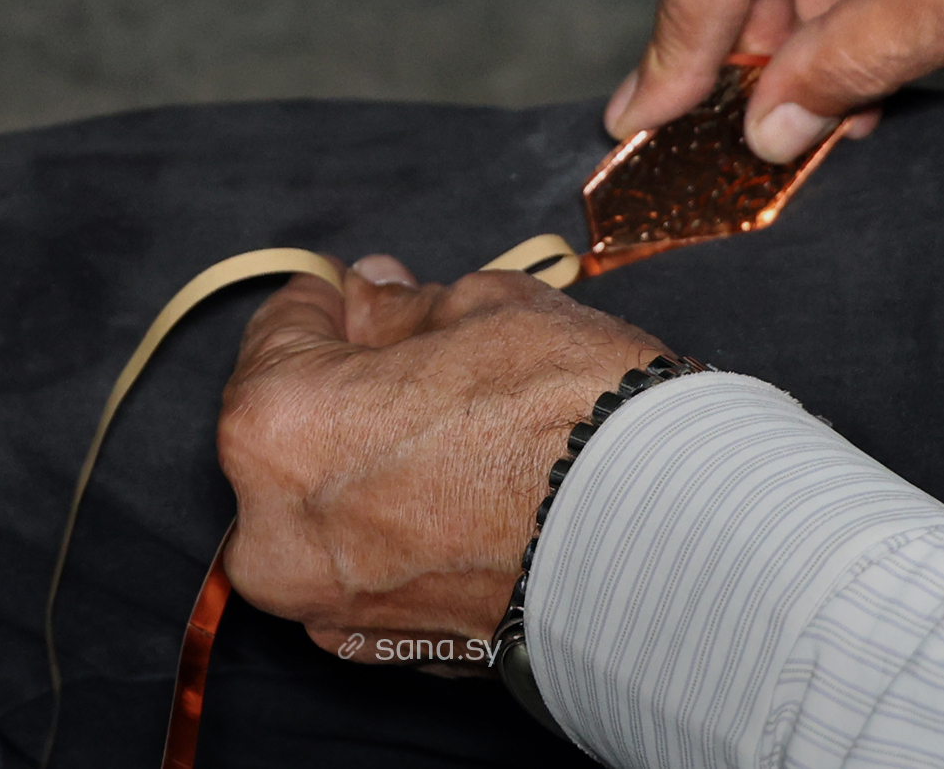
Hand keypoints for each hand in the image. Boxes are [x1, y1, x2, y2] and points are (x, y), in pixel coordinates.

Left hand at [217, 256, 665, 661]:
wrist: (668, 537)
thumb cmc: (571, 414)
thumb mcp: (481, 307)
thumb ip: (399, 306)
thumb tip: (369, 297)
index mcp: (275, 427)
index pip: (277, 332)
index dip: (331, 302)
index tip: (369, 293)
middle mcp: (275, 531)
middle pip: (288, 428)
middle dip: (346, 387)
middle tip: (427, 364)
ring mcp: (326, 604)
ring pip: (325, 506)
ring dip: (368, 465)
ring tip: (460, 435)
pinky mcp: (383, 651)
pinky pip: (366, 568)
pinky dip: (398, 534)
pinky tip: (467, 500)